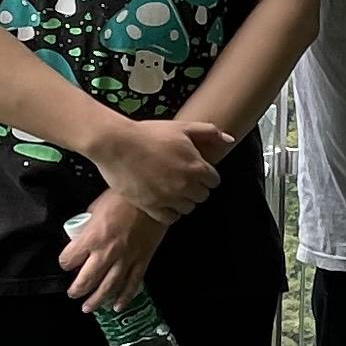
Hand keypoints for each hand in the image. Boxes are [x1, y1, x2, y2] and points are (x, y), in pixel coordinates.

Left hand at [59, 187, 170, 311]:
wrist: (153, 196)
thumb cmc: (123, 196)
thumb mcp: (97, 206)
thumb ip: (88, 224)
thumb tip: (84, 232)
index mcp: (91, 238)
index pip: (69, 259)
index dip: (65, 261)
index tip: (67, 261)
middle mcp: (106, 253)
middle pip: (86, 280)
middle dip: (77, 290)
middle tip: (73, 294)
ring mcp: (125, 259)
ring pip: (108, 287)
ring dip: (96, 300)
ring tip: (89, 308)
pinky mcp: (142, 260)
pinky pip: (132, 283)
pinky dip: (125, 297)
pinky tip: (117, 306)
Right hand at [92, 116, 231, 222]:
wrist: (117, 144)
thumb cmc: (149, 134)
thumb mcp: (182, 127)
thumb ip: (209, 132)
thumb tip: (229, 139)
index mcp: (196, 167)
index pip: (214, 181)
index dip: (206, 175)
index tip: (196, 171)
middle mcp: (185, 185)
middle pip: (202, 195)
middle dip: (196, 187)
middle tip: (183, 179)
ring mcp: (168, 198)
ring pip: (188, 208)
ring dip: (183, 200)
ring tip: (172, 189)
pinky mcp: (151, 206)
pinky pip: (170, 218)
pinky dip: (170, 212)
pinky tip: (163, 201)